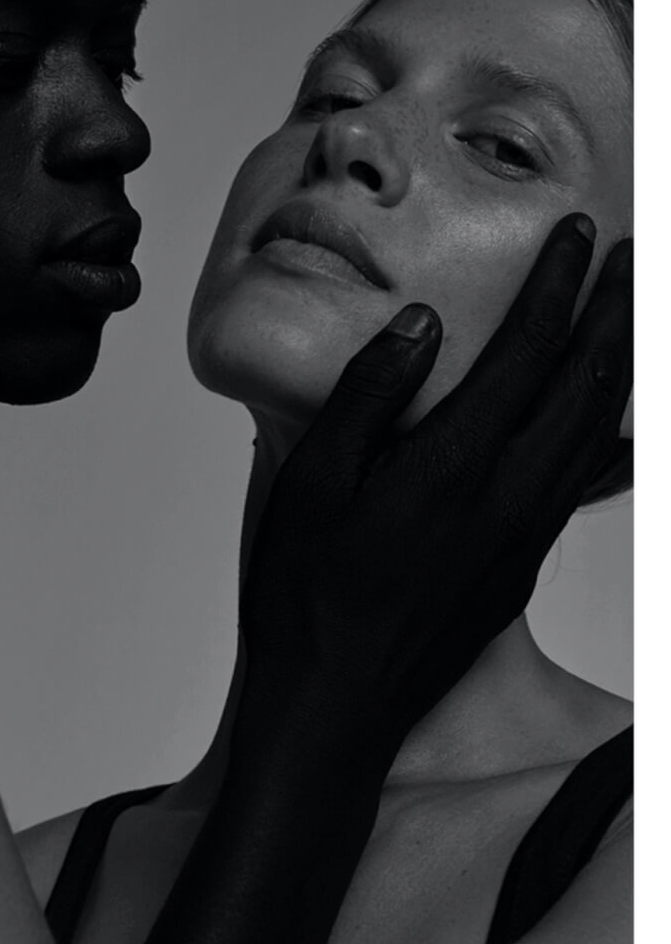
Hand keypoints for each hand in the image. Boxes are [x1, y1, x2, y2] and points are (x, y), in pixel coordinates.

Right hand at [240, 213, 631, 758]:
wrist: (333, 709)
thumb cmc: (305, 596)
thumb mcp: (311, 480)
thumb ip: (370, 393)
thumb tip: (420, 323)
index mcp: (453, 465)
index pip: (528, 351)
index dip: (560, 284)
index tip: (581, 234)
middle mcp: (507, 498)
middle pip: (587, 386)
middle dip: (620, 312)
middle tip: (639, 256)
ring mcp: (523, 539)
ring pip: (599, 436)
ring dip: (625, 368)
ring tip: (638, 322)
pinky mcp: (521, 570)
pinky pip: (584, 487)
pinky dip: (614, 442)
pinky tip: (626, 431)